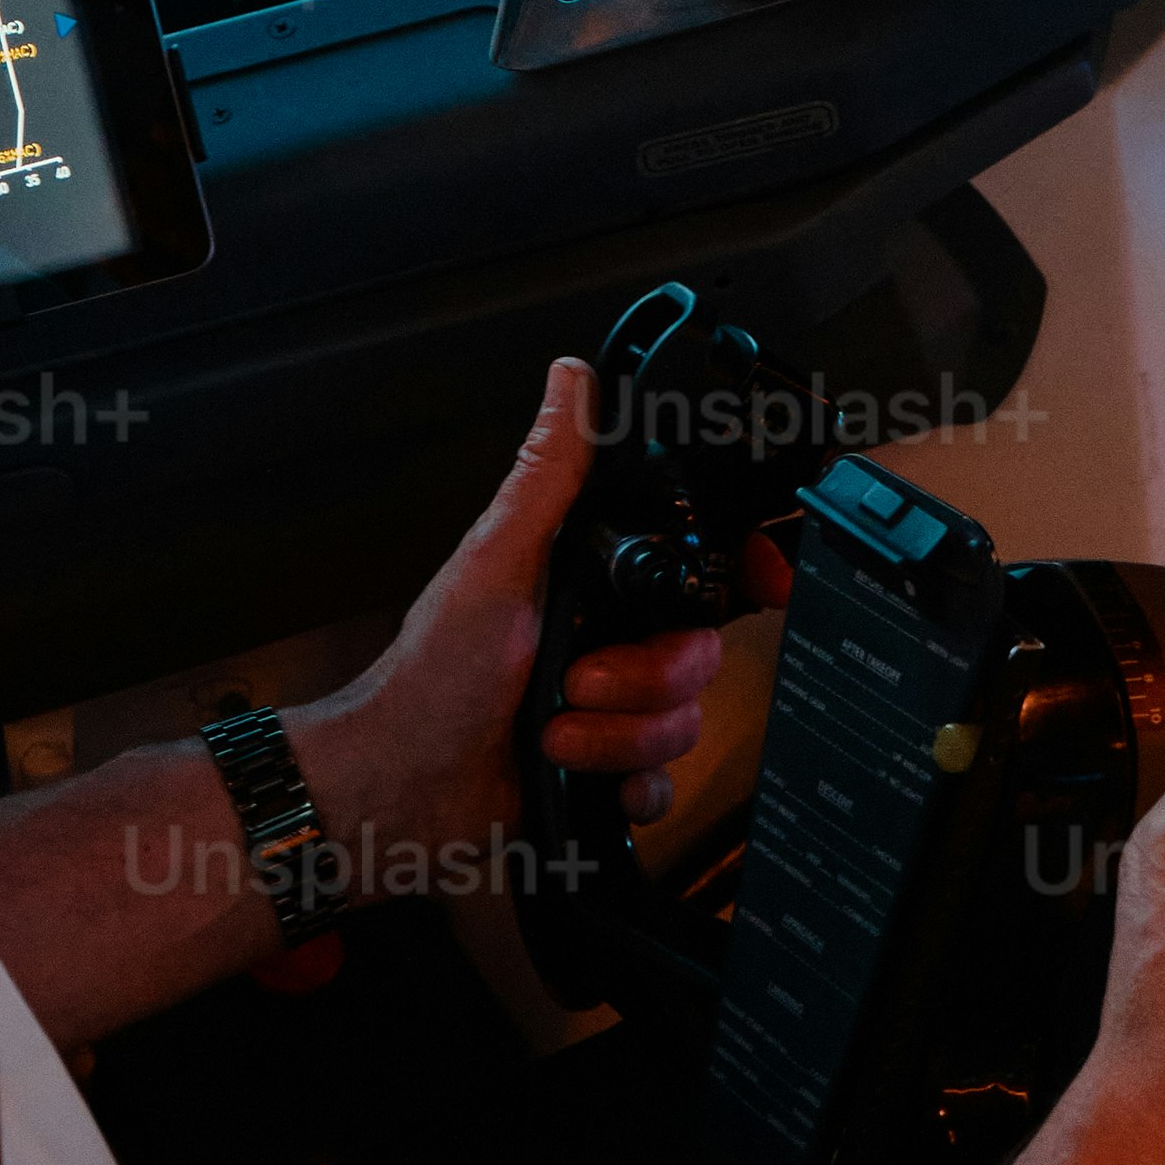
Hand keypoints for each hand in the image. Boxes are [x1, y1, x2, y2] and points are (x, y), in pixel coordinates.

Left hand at [305, 359, 730, 881]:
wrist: (404, 783)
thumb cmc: (431, 672)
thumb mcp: (496, 559)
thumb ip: (546, 475)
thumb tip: (571, 381)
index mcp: (589, 582)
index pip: (690, 570)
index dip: (736, 574)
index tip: (760, 581)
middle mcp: (607, 642)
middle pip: (698, 651)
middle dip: (643, 678)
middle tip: (574, 678)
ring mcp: (610, 709)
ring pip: (683, 720)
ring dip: (618, 734)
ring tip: (555, 730)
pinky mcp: (606, 771)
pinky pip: (664, 781)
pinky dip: (628, 782)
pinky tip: (587, 776)